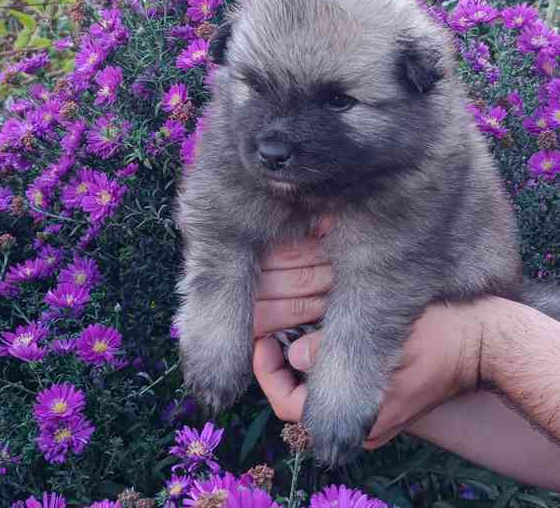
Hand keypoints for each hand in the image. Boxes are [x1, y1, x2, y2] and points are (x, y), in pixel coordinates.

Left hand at [252, 230, 482, 448]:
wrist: (483, 342)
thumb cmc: (442, 337)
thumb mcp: (389, 339)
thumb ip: (339, 353)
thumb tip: (295, 354)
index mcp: (363, 418)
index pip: (291, 408)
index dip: (268, 373)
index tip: (263, 339)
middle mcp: (362, 422)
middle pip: (299, 399)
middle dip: (278, 364)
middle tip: (270, 327)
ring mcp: (370, 410)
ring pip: (314, 391)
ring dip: (296, 359)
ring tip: (288, 324)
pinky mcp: (378, 395)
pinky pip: (335, 382)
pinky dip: (319, 359)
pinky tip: (316, 329)